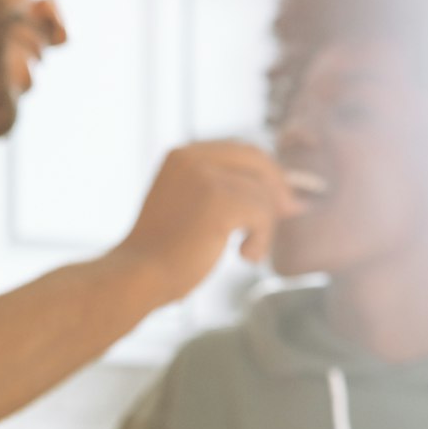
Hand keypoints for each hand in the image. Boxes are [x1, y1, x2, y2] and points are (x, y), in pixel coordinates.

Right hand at [116, 140, 306, 306]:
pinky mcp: (218, 200)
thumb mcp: (190, 211)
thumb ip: (222, 193)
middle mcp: (192, 157)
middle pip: (256, 160)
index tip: (279, 199)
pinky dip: (262, 238)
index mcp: (181, 156)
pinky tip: (246, 256)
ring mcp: (204, 176)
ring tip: (248, 252)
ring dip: (264, 226)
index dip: (265, 172)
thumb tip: (283, 194)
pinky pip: (262, 213)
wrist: (136, 277)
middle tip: (291, 212)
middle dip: (277, 187)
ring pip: (261, 192)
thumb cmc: (162, 256)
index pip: (239, 151)